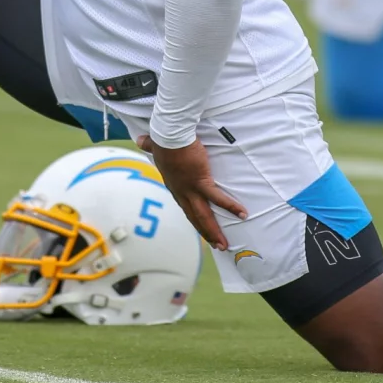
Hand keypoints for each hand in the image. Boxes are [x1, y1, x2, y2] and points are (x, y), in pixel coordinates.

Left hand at [136, 133, 246, 250]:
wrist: (170, 136)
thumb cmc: (164, 139)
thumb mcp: (154, 145)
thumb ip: (148, 144)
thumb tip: (140, 139)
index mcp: (174, 186)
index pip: (185, 206)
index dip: (193, 218)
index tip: (201, 228)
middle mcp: (181, 192)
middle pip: (194, 217)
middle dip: (205, 232)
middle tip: (216, 245)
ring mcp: (190, 190)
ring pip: (204, 215)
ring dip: (214, 231)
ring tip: (224, 244)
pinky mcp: (201, 182)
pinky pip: (218, 198)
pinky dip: (230, 207)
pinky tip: (242, 214)